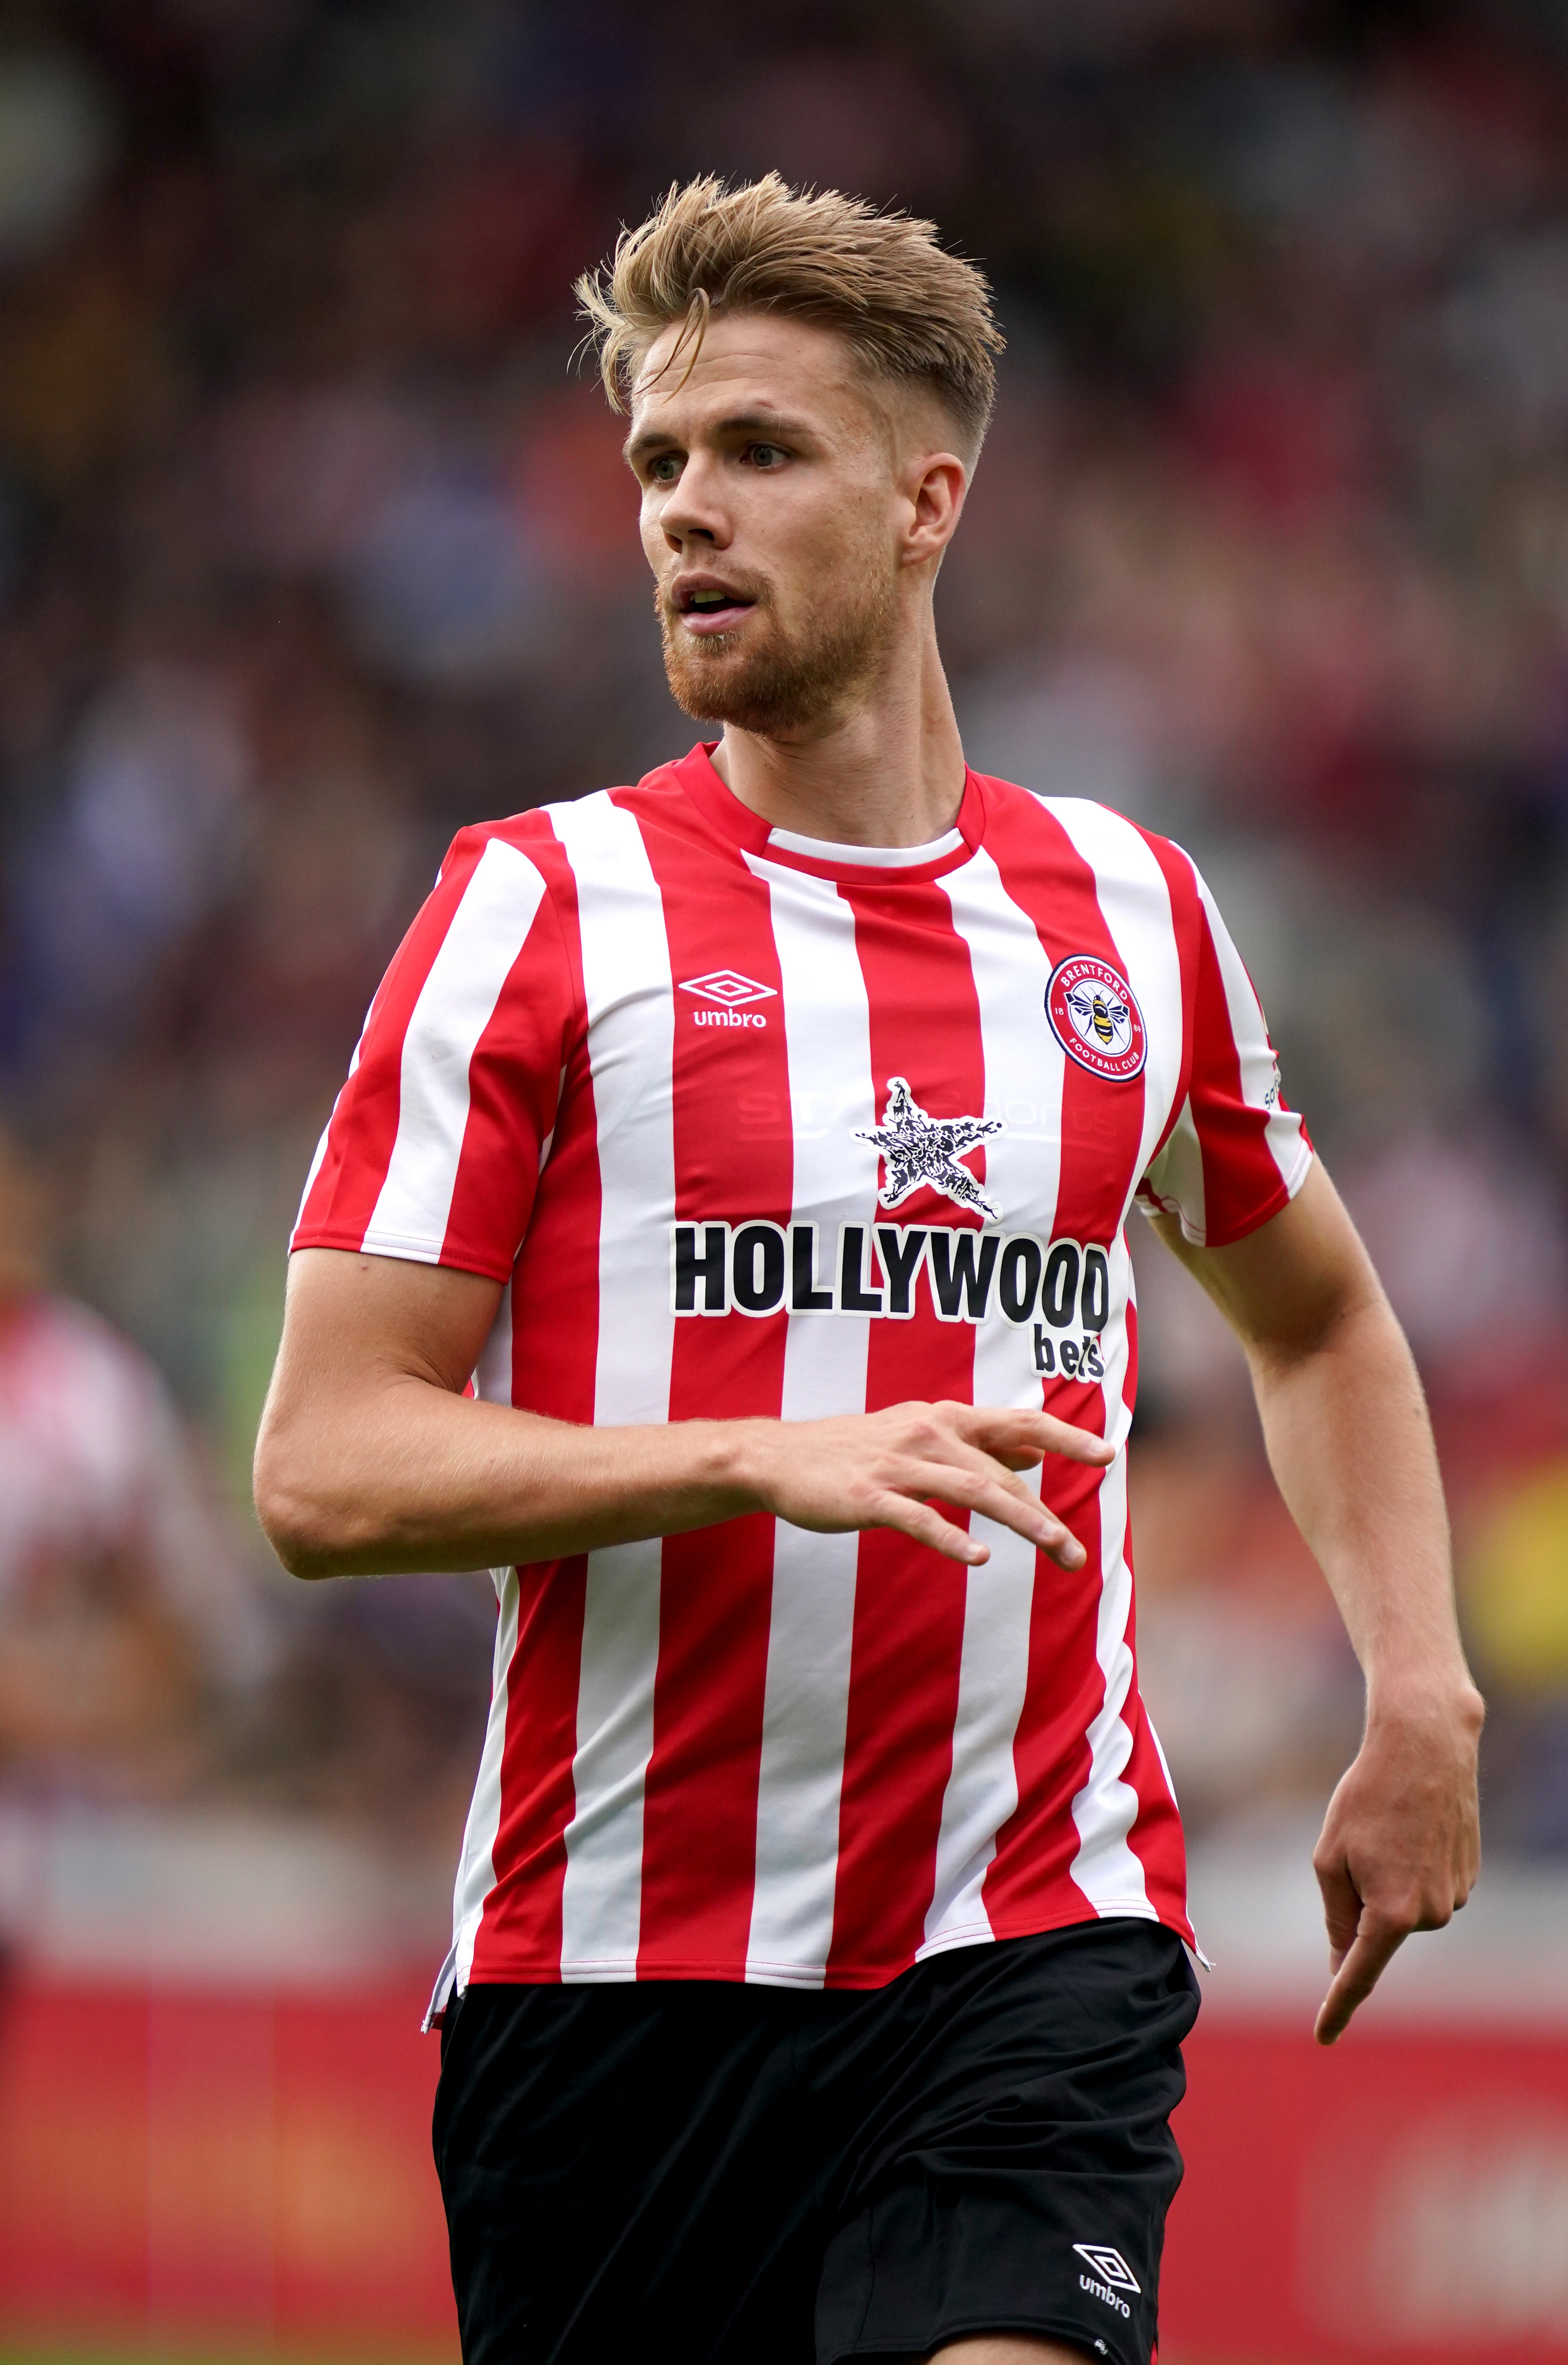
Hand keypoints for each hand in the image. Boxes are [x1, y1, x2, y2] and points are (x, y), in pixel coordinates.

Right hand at [743, 1400, 1114, 1571]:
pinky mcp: (869, 1497)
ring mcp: (898, 1466)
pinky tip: (978, 1558)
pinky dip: (950, 1537)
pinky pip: (918, 1519)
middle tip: (1077, 1556)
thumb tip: (1034, 1454)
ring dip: (1020, 1521)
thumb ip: (979, 1444)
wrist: (779, 1458)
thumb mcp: (922, 1436)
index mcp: (945, 1419)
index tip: (1107, 1454)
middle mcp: (929, 1434)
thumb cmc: (856, 1450)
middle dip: (1043, 1516)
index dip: (1063, 1437)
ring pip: (973, 1491)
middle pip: (1001, 1473)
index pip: (1017, 1421)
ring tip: (1057, 1549)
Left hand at [1311, 1679, 1483, 2044]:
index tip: (1324, 2037)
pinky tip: (1413, 1830)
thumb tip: (1342, 1958)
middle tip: (1359, 1848)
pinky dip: (1411, 1867)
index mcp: (1391, 1914)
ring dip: (1387, 1879)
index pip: (1359, 1974)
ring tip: (1389, 1830)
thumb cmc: (1366, 1800)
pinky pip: (1426, 1888)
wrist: (1425, 1750)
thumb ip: (1336, 1916)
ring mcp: (1455, 1898)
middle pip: (1378, 1929)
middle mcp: (1430, 1915)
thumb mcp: (1329, 1857)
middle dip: (1360, 1901)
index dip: (1339, 2006)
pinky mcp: (1469, 1877)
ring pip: (1403, 1908)